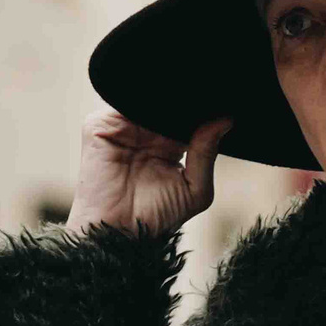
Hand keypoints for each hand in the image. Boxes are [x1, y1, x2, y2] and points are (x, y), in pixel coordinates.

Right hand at [65, 110, 232, 237]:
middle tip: (207, 93)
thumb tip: (226, 120)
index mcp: (169, 143)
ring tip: (186, 99)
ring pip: (146, 99)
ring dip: (165, 100)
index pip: (187, 116)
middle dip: (186, 100)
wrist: (118, 233)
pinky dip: (140, 102)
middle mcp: (145, 132)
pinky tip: (157, 108)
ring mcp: (121, 127)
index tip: (223, 101)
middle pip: (167, 104)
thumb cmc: (157, 218)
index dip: (203, 109)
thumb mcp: (196, 189)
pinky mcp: (99, 127)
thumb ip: (207, 153)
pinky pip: (122, 103)